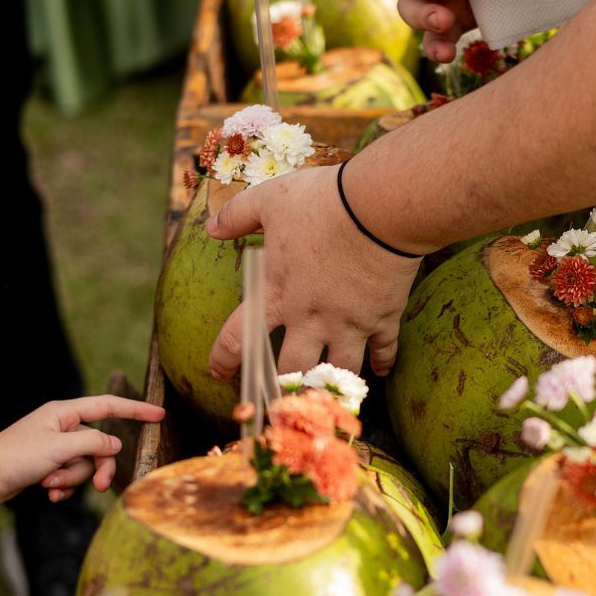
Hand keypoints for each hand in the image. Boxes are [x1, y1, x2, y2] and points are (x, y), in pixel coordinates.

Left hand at [0, 396, 166, 506]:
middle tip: (99, 487)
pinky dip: (63, 487)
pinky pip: (70, 477)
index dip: (135, 410)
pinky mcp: (48, 467)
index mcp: (64, 413)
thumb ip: (93, 443)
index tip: (159, 414)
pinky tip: (48, 493)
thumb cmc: (14, 456)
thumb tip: (114, 445)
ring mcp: (55, 448)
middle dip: (97, 468)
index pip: (109, 406)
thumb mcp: (60, 448)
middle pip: (99, 446)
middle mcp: (61, 427)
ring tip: (50, 484)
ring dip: (72, 479)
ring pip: (85, 465)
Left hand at [205, 160, 419, 377]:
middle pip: (291, 369)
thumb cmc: (323, 201)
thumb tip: (211, 227)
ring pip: (337, 371)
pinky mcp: (382, 318)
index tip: (219, 373)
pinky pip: (383, 351)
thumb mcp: (270, 199)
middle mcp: (310, 318)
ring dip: (331, 383)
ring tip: (327, 391)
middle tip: (279, 396)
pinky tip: (380, 370)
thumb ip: (236, 215)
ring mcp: (348, 323)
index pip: (239, 337)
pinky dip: (382, 362)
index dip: (225, 359)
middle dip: (283, 386)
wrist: (380, 206)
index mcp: (277, 293)